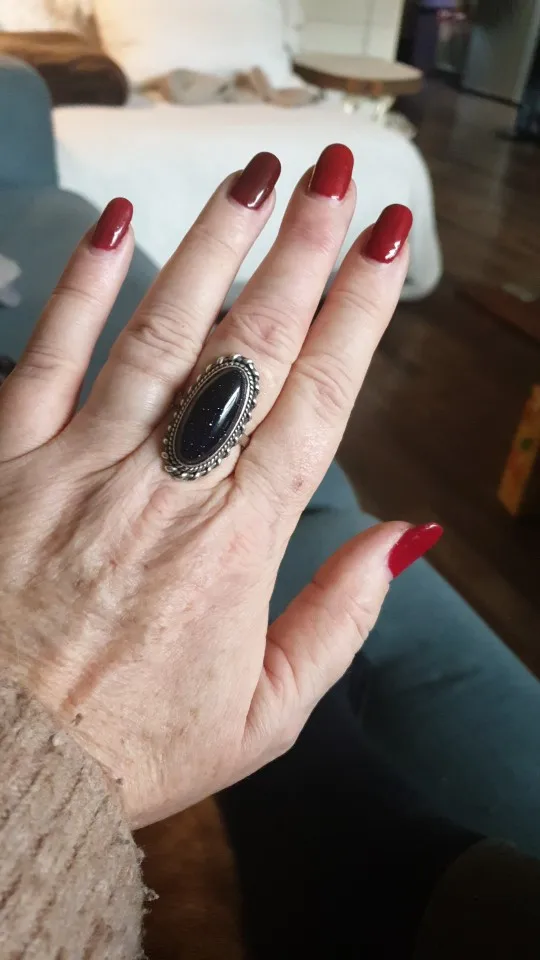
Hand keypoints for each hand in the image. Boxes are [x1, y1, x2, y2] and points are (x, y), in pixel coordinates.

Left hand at [0, 146, 424, 827]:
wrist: (4, 767)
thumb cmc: (135, 742)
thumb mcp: (267, 712)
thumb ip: (341, 617)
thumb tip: (405, 536)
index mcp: (240, 541)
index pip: (318, 400)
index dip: (359, 313)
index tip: (387, 244)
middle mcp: (171, 485)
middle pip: (253, 346)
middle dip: (304, 253)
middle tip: (338, 179)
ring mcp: (85, 463)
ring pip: (163, 331)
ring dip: (214, 245)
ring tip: (256, 176)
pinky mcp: (13, 460)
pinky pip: (49, 354)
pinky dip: (84, 287)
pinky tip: (121, 224)